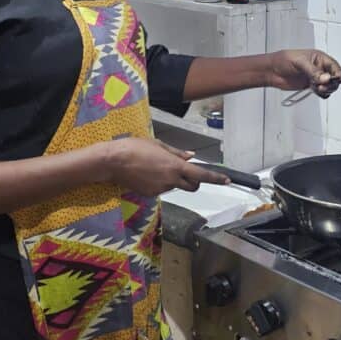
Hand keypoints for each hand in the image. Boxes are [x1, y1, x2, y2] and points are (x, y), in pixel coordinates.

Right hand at [102, 138, 230, 196]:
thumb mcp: (158, 145)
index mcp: (175, 166)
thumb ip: (176, 153)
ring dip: (172, 180)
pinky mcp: (150, 194)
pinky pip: (161, 189)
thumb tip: (191, 157)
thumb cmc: (135, 147)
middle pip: (191, 186)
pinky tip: (146, 174)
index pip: (201, 175)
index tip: (227, 180)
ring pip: (174, 186)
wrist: (113, 161)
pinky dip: (159, 183)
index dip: (216, 178)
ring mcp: (160, 189)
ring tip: (154, 167)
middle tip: (185, 172)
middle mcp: (170, 180)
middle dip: (193, 182)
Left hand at [268, 49, 340, 97]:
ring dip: (326, 89)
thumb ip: (314, 71)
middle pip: (334, 78)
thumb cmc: (283, 60)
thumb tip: (326, 78)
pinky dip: (321, 94)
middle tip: (321, 86)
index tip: (332, 80)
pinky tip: (314, 91)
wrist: (272, 71)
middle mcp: (319, 68)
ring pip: (329, 86)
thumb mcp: (300, 63)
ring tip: (317, 88)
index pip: (335, 67)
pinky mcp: (311, 86)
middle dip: (331, 84)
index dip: (336, 74)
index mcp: (320, 58)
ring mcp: (315, 77)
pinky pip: (322, 92)